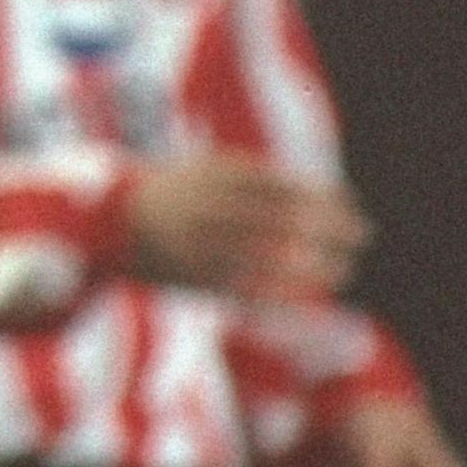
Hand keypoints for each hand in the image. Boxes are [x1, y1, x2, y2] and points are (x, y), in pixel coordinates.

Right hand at [127, 151, 366, 299]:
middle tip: (363, 236)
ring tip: (344, 270)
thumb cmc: (169, 192)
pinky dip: (281, 292)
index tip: (352, 206)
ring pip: (270, 257)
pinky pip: (246, 287)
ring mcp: (202, 243)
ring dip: (312, 264)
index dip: (322, 198)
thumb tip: (312, 197)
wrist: (103, 219)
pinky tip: (308, 296)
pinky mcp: (194, 276)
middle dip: (328, 229)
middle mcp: (211, 208)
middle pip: (283, 221)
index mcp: (214, 176)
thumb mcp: (205, 170)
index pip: (283, 187)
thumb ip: (251, 180)